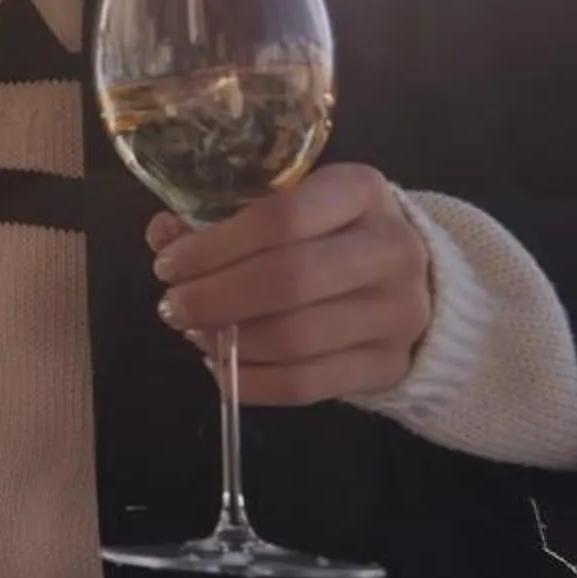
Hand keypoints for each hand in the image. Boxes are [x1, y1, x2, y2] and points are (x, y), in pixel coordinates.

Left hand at [149, 164, 433, 405]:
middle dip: (214, 297)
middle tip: (173, 306)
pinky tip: (221, 366)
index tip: (169, 265)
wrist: (412, 282)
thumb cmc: (328, 233)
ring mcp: (399, 313)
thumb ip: (222, 217)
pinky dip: (249, 381)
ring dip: (228, 341)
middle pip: (289, 280)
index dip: (214, 246)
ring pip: (295, 338)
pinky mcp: (390, 366)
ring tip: (194, 332)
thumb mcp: (286, 205)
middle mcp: (392, 250)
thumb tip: (164, 235)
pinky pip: (306, 385)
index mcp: (361, 192)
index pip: (282, 218)